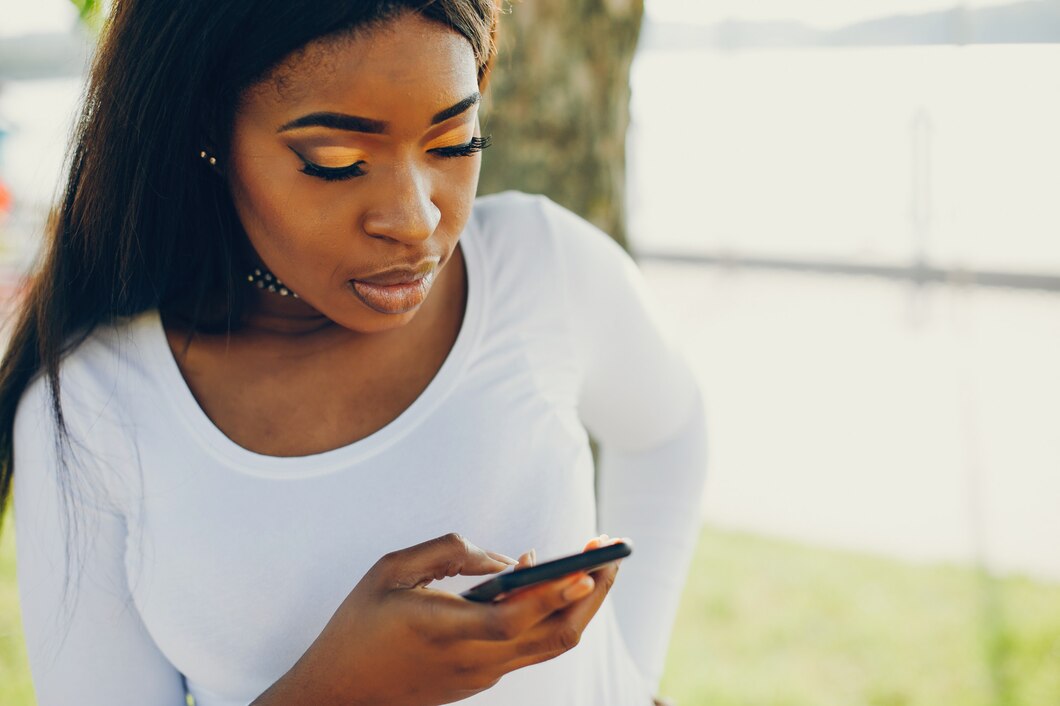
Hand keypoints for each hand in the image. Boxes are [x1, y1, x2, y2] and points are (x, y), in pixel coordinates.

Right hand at [251, 533, 622, 705]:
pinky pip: (529, 646)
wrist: (337, 694)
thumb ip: (449, 552)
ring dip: (578, 604)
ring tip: (591, 562)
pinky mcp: (481, 680)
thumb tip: (506, 560)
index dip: (556, 593)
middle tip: (610, 552)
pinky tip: (540, 581)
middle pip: (555, 636)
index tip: (587, 566)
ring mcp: (482, 675)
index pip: (517, 619)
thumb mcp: (390, 570)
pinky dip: (547, 613)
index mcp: (445, 631)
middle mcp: (474, 661)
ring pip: (550, 645)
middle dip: (592, 593)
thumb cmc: (358, 624)